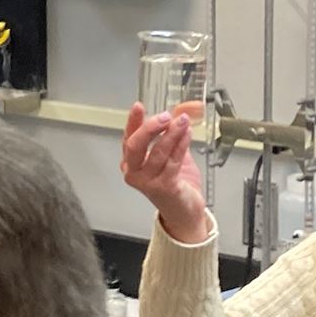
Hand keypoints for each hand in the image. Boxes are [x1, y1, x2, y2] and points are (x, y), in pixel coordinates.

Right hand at [121, 101, 209, 243]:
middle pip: (135, 145)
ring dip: (172, 133)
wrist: (185, 210)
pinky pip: (173, 161)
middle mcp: (134, 173)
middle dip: (150, 127)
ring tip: (182, 121)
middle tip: (165, 116)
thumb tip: (177, 114)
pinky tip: (187, 134)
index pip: (128, 138)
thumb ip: (170, 136)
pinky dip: (181, 144)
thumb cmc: (175, 184)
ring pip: (157, 151)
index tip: (139, 106)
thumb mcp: (169, 155)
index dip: (133, 121)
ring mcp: (147, 182)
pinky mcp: (164, 187)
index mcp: (131, 163)